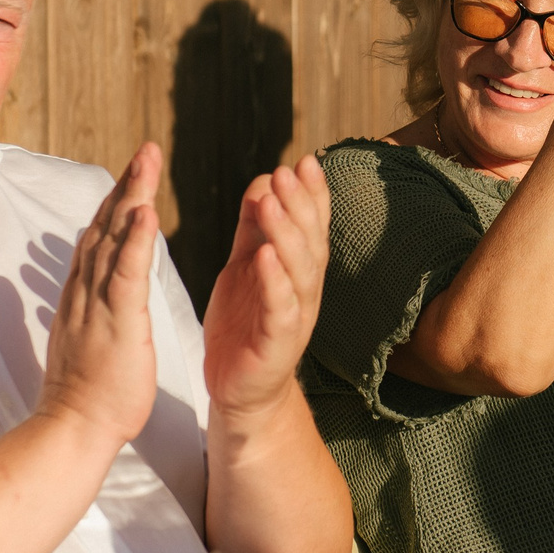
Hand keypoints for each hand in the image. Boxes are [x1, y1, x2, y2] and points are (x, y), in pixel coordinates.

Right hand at [37, 144, 165, 448]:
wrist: (73, 429)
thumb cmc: (86, 393)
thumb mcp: (88, 339)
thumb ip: (89, 310)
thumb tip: (90, 294)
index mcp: (82, 295)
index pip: (100, 238)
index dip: (116, 203)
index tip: (133, 172)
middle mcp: (85, 291)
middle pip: (105, 226)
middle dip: (126, 185)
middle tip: (146, 149)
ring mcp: (97, 304)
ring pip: (114, 239)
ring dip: (132, 196)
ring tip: (148, 160)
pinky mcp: (116, 322)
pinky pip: (126, 275)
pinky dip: (137, 241)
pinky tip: (148, 212)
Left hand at [204, 156, 330, 423]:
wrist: (240, 391)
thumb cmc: (244, 325)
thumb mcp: (244, 267)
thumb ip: (253, 228)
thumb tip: (262, 182)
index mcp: (298, 269)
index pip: (312, 225)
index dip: (313, 194)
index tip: (305, 161)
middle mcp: (305, 290)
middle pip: (310, 241)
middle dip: (299, 204)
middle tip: (285, 171)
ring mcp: (295, 317)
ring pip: (300, 270)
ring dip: (286, 233)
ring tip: (270, 201)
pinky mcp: (277, 344)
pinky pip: (280, 309)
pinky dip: (275, 282)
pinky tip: (265, 257)